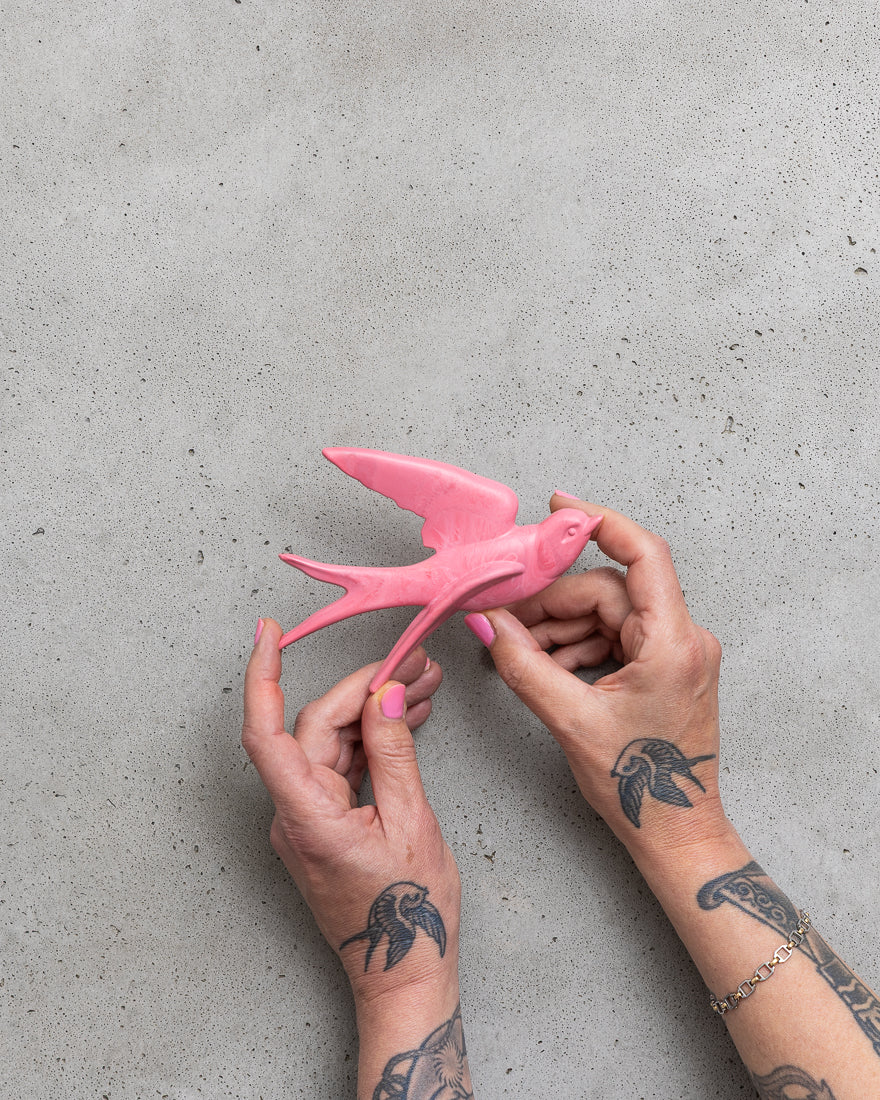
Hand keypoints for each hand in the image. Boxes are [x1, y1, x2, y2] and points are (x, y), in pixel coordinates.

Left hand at [241, 620, 458, 1002]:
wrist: (404, 973)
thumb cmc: (406, 913)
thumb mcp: (411, 823)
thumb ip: (393, 753)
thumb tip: (385, 695)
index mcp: (306, 816)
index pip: (267, 732)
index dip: (263, 676)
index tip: (270, 632)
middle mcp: (295, 814)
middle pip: (317, 727)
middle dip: (365, 688)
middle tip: (416, 663)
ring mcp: (307, 818)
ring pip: (333, 743)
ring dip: (376, 712)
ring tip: (426, 685)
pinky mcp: (325, 822)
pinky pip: (342, 766)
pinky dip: (374, 740)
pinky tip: (409, 719)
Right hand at [465, 497, 729, 854]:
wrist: (676, 832)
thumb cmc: (640, 786)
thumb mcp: (571, 720)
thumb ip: (524, 665)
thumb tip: (488, 623)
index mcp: (673, 642)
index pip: (642, 554)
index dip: (599, 521)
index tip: (558, 507)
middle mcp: (685, 638)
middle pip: (608, 589)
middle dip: (554, 601)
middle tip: (506, 618)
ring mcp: (677, 652)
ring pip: (608, 612)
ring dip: (561, 627)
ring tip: (522, 652)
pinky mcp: (666, 666)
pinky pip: (616, 635)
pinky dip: (579, 644)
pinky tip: (548, 665)